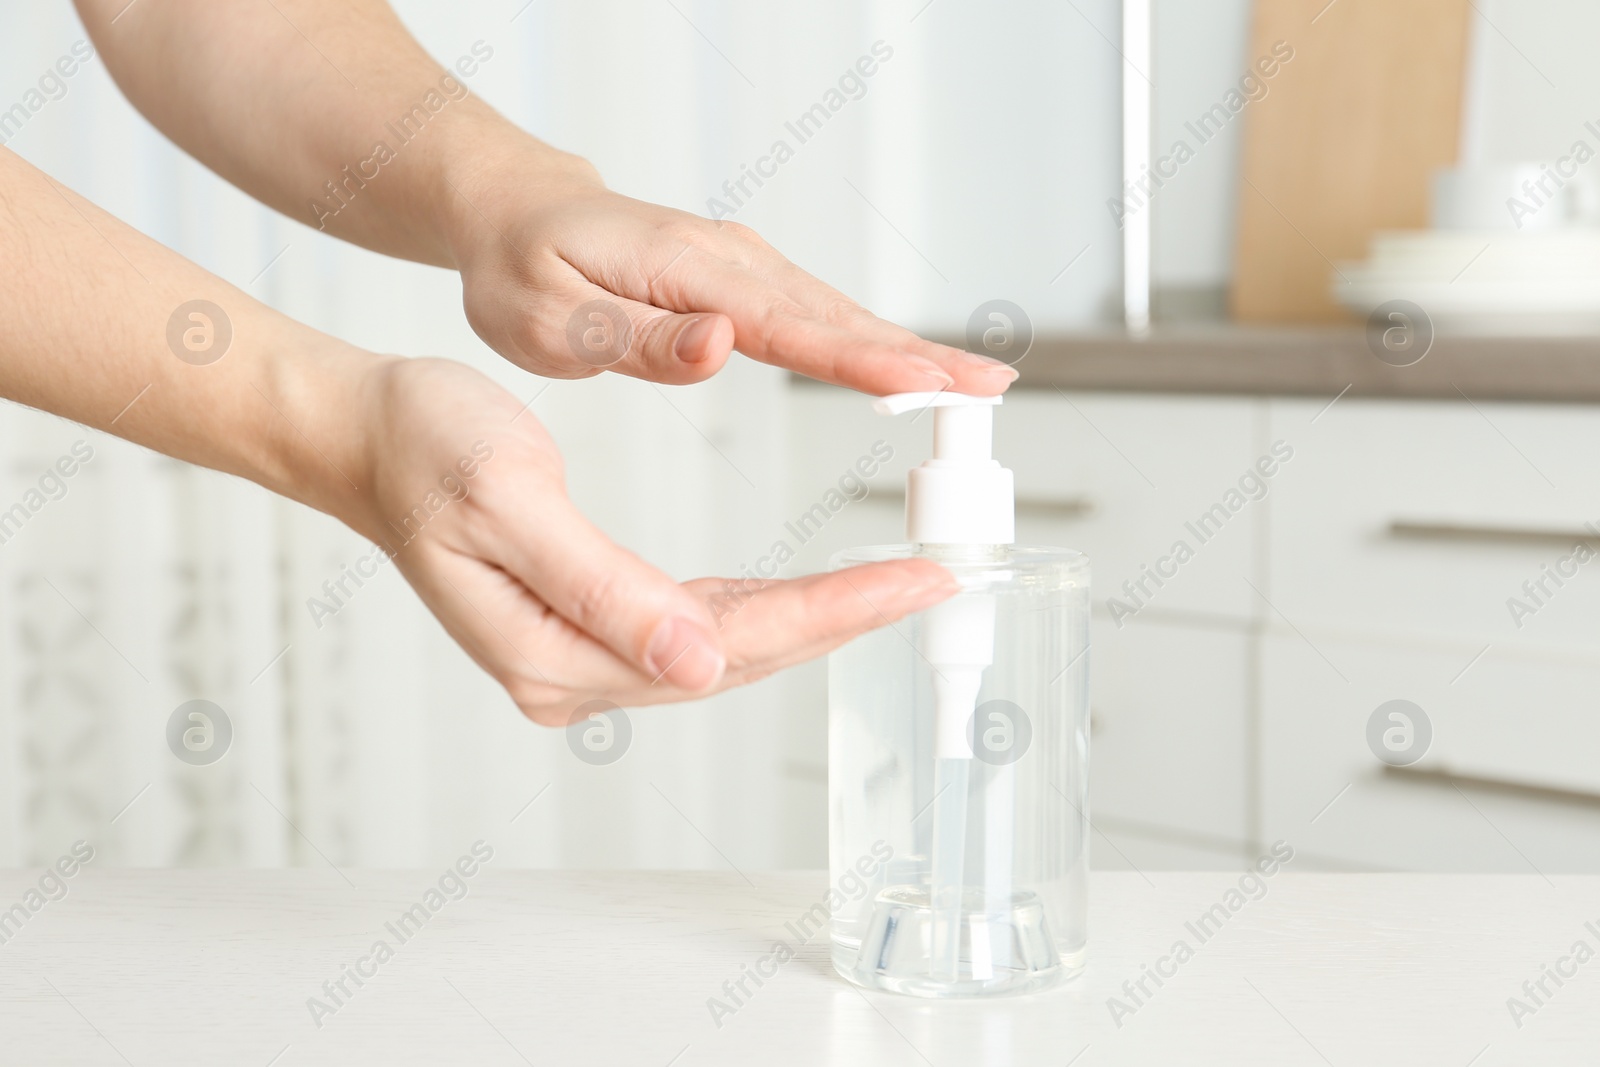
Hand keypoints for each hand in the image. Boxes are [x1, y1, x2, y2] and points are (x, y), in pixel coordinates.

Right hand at [347, 356, 957, 722]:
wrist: (368, 436)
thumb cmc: (425, 447)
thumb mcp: (511, 498)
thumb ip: (604, 587)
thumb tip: (700, 660)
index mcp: (553, 653)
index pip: (725, 645)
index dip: (827, 614)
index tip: (910, 582)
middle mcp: (571, 673)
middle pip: (737, 656)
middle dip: (839, 618)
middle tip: (931, 582)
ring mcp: (578, 658)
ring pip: (726, 645)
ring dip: (811, 616)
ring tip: (892, 583)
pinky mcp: (588, 626)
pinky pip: (698, 625)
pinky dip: (763, 607)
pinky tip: (808, 591)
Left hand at [443, 151, 1018, 395]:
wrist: (519, 213)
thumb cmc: (523, 268)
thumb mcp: (549, 320)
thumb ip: (637, 338)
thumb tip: (722, 343)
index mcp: (684, 269)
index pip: (788, 325)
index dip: (862, 360)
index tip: (924, 384)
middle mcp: (727, 259)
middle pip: (837, 315)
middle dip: (921, 352)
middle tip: (991, 387)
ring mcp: (742, 266)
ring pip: (839, 313)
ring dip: (911, 347)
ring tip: (976, 381)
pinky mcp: (745, 279)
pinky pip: (819, 314)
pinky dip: (873, 339)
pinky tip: (911, 365)